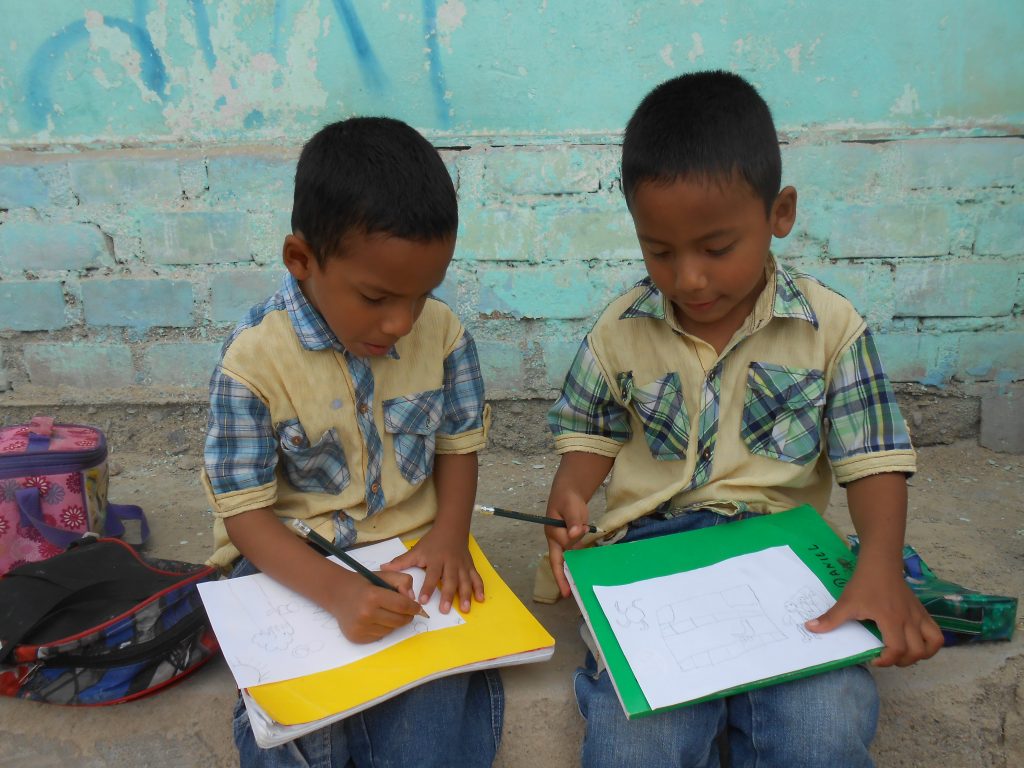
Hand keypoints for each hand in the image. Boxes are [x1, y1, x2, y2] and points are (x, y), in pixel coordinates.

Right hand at [325, 567, 420, 643]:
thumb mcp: (383, 575)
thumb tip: (412, 598)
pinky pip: (380, 636)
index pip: (402, 605)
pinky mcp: (357, 638)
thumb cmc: (362, 584)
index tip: (418, 607)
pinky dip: (383, 628)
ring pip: (391, 629)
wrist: (337, 594)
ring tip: (386, 612)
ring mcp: (361, 628)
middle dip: (407, 616)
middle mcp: (366, 614)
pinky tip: (376, 619)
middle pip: (399, 620)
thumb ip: (402, 581)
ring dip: (394, 622)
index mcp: (373, 596)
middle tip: (406, 611)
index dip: (414, 607)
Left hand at [381, 527, 482, 613]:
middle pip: (450, 580)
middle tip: (445, 609)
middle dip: (448, 595)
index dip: (428, 587)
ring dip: (466, 594)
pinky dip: (479, 588)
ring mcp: (462, 565)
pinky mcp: (470, 566)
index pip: (432, 575)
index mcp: (436, 560)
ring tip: (465, 609)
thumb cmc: (432, 542)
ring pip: (465, 580)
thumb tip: (382, 568)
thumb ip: (401, 561)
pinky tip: (480, 599)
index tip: (423, 601)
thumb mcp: (416, 550)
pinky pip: (476, 577)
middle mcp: (450, 563)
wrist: (452, 528)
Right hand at [545, 487, 590, 597]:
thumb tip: (576, 533)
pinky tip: (586, 572)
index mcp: (552, 531)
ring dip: (572, 571)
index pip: (563, 543)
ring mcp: (564, 541)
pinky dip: (579, 563)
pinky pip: (575, 554)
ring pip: (567, 559)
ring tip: (577, 587)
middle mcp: (556, 539)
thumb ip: (573, 520)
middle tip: (566, 593)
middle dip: (561, 577)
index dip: (572, 542)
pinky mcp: (572, 541)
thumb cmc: (567, 498)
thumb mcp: (571, 506)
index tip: (581, 531)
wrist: (569, 492)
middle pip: (558, 561)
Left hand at [806, 566, 943, 666]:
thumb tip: (810, 628)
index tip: (873, 659)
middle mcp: (909, 620)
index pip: (897, 650)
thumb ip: (831, 618)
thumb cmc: (864, 583)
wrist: (880, 563)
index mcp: (891, 620)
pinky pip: (935, 633)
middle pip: (916, 652)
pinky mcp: (922, 611)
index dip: (887, 661)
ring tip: (904, 654)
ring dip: (921, 655)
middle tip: (887, 657)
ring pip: (933, 643)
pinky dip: (930, 643)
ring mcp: (918, 616)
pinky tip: (916, 644)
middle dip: (902, 662)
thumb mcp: (847, 602)